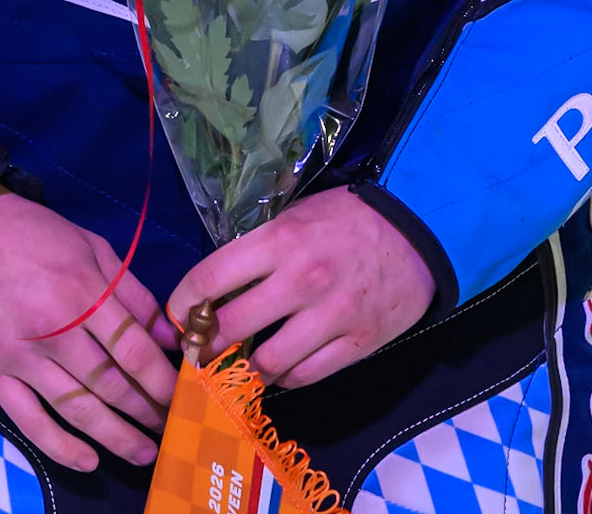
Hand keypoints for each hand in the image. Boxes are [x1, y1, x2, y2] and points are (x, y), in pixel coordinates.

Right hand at [0, 186, 177, 470]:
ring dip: (114, 436)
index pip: (132, 348)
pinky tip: (89, 460)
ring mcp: (21, 358)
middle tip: (168, 428)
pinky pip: (30, 421)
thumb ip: (131, 291)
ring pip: (76, 409)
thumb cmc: (32, 233)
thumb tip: (167, 334)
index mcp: (83, 292)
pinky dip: (60, 446)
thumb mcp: (91, 246)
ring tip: (142, 452)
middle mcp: (55, 331)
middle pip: (110, 385)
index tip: (182, 395)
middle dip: (145, 412)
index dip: (161, 379)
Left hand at [167, 188, 433, 389]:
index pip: (211, 278)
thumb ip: (259, 248)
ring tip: (240, 362)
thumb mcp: (297, 214)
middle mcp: (301, 280)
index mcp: (280, 240)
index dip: (181, 303)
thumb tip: (216, 286)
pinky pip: (305, 376)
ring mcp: (331, 316)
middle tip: (201, 348)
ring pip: (266, 362)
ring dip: (246, 366)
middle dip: (207, 342)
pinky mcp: (357, 344)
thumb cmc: (348, 218)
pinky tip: (280, 366)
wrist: (418, 231)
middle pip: (232, 326)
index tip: (174, 317)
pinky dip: (285, 377)